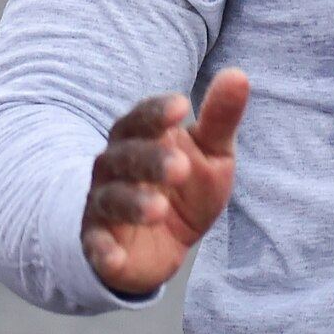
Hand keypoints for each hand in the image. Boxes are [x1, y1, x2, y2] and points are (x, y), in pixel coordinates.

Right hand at [81, 68, 249, 295]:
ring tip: (160, 210)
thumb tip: (238, 75)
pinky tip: (115, 258)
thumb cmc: (185, 185)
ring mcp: (103, 203)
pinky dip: (102, 250)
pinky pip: (95, 244)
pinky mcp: (98, 242)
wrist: (161, 241)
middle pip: (126, 156)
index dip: (158, 113)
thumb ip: (220, 118)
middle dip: (151, 160)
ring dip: (132, 203)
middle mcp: (115, 164)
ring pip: (111, 198)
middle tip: (181, 167)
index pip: (142, 118)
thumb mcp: (211, 152)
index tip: (183, 107)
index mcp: (140, 136)